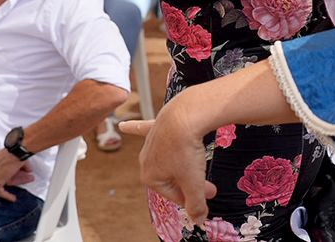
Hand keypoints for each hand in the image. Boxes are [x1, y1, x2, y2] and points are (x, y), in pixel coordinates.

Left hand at [0, 149, 35, 200]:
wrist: (17, 151)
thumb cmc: (17, 151)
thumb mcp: (17, 158)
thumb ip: (19, 166)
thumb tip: (28, 170)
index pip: (0, 170)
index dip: (10, 173)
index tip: (16, 175)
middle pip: (3, 176)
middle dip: (17, 177)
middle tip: (26, 177)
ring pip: (4, 182)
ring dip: (17, 183)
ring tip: (25, 184)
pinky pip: (0, 192)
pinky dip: (7, 195)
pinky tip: (13, 198)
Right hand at [122, 102, 218, 226]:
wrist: (185, 115)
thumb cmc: (186, 149)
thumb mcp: (194, 182)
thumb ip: (196, 204)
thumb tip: (198, 220)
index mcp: (150, 177)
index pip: (174, 194)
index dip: (194, 197)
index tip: (211, 194)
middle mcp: (145, 160)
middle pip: (171, 177)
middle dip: (191, 182)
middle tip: (211, 186)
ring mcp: (149, 142)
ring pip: (168, 158)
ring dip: (181, 163)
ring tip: (191, 159)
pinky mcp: (156, 125)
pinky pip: (144, 129)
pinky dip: (134, 128)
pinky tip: (123, 126)